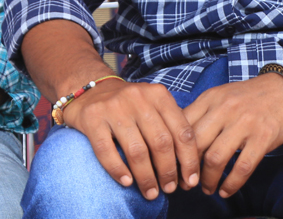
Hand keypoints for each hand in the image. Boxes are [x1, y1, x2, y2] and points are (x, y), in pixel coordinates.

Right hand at [62, 78, 199, 199]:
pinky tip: (127, 183)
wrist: (91, 91)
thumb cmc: (130, 104)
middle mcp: (138, 98)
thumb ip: (171, 124)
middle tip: (169, 189)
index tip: (190, 180)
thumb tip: (189, 164)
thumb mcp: (154, 104)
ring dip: (146, 177)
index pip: (182, 130)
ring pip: (136, 150)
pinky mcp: (92, 119)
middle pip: (161, 142)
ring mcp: (114, 108)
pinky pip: (106, 151)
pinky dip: (118, 170)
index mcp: (159, 95)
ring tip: (151, 192)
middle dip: (168, 171)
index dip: (189, 159)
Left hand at [183, 71, 282, 197]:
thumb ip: (202, 113)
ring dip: (207, 180)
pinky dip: (231, 184)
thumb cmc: (252, 96)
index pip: (183, 127)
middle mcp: (225, 108)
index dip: (174, 152)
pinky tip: (226, 191)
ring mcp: (245, 122)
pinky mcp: (263, 136)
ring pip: (215, 159)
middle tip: (187, 182)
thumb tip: (178, 141)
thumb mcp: (223, 95)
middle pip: (195, 145)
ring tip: (207, 188)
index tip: (173, 167)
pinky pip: (242, 168)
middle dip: (187, 170)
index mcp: (211, 97)